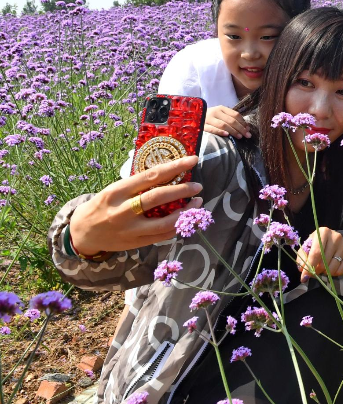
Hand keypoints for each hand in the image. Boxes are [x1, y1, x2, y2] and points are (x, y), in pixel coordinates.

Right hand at [69, 156, 201, 256]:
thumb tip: (170, 172)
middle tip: (198, 186)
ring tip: (197, 203)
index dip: (174, 167)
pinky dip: (177, 226)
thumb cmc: (103, 205)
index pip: (150, 176)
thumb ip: (137, 185)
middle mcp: (123, 210)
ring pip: (165, 222)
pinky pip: (162, 236)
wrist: (82, 232)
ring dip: (186, 212)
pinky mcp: (135, 243)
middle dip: (183, 190)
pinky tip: (185, 218)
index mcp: (117, 191)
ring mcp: (130, 229)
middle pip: (158, 198)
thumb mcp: (114, 190)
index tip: (191, 160)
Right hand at [205, 106, 250, 138]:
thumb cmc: (211, 118)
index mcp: (221, 108)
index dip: (243, 122)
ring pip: (223, 125)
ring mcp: (208, 119)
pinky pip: (212, 129)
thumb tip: (247, 128)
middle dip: (241, 128)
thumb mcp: (221, 115)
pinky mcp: (202, 126)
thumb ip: (232, 119)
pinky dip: (220, 132)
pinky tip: (227, 135)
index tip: (248, 129)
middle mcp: (215, 112)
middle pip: (231, 120)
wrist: (193, 117)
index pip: (235, 115)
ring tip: (240, 137)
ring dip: (233, 131)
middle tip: (247, 135)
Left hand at [296, 227, 342, 279]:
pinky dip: (334, 273)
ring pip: (333, 267)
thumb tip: (302, 270)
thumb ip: (302, 258)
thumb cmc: (316, 244)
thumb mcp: (306, 247)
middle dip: (317, 270)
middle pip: (324, 261)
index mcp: (323, 232)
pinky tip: (331, 268)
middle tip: (314, 271)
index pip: (316, 252)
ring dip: (325, 272)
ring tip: (322, 268)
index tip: (304, 276)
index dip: (310, 266)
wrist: (331, 239)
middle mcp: (336, 236)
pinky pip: (341, 270)